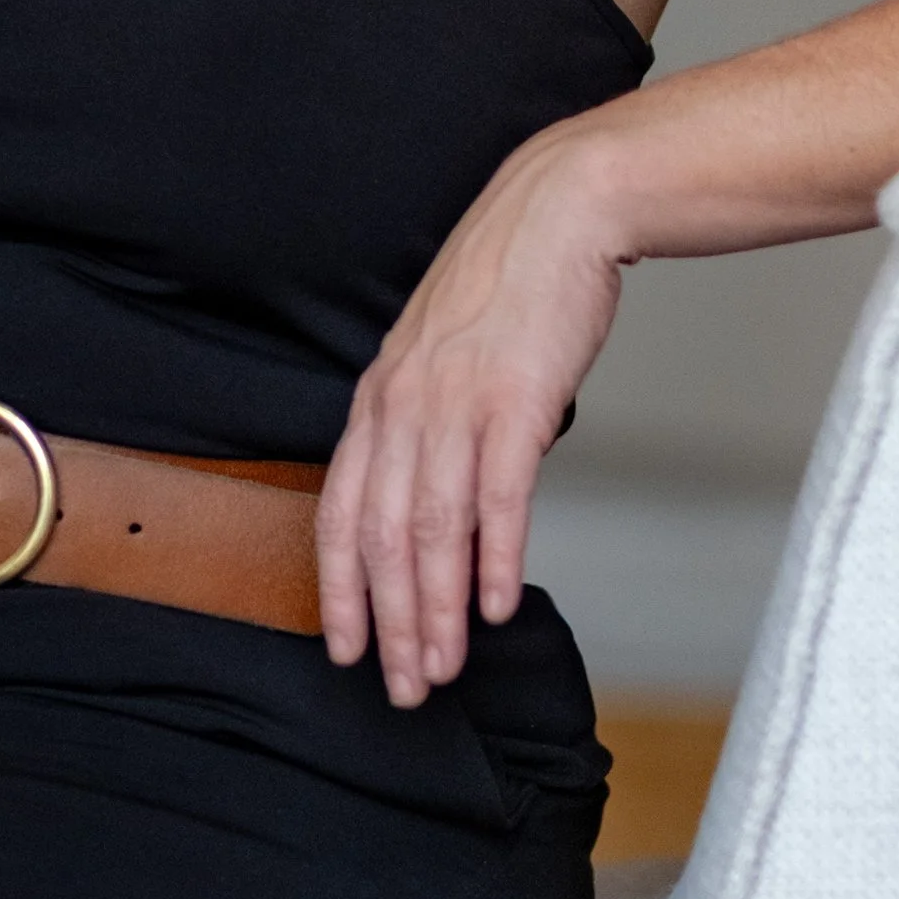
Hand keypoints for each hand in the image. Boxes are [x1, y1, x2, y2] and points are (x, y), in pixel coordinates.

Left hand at [318, 127, 626, 707]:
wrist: (559, 212)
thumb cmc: (508, 288)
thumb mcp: (441, 356)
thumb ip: (427, 425)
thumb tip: (438, 501)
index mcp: (378, 399)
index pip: (340, 512)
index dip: (339, 589)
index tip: (346, 649)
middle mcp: (404, 406)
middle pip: (382, 537)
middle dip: (390, 623)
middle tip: (406, 687)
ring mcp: (457, 402)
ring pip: (432, 528)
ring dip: (437, 610)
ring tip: (448, 666)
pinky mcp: (516, 400)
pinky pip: (498, 495)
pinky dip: (494, 557)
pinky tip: (497, 603)